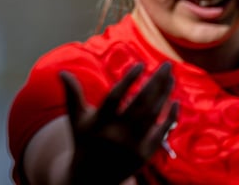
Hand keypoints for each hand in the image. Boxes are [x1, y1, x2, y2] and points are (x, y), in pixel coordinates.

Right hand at [60, 62, 177, 184]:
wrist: (92, 178)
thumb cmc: (84, 140)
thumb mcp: (76, 118)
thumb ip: (72, 94)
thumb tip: (62, 72)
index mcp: (98, 122)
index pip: (115, 97)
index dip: (128, 80)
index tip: (141, 64)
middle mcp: (116, 134)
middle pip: (140, 104)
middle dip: (155, 82)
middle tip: (167, 64)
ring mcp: (132, 146)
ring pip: (153, 115)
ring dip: (164, 94)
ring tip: (171, 76)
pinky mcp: (144, 155)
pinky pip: (161, 133)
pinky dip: (169, 117)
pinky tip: (175, 101)